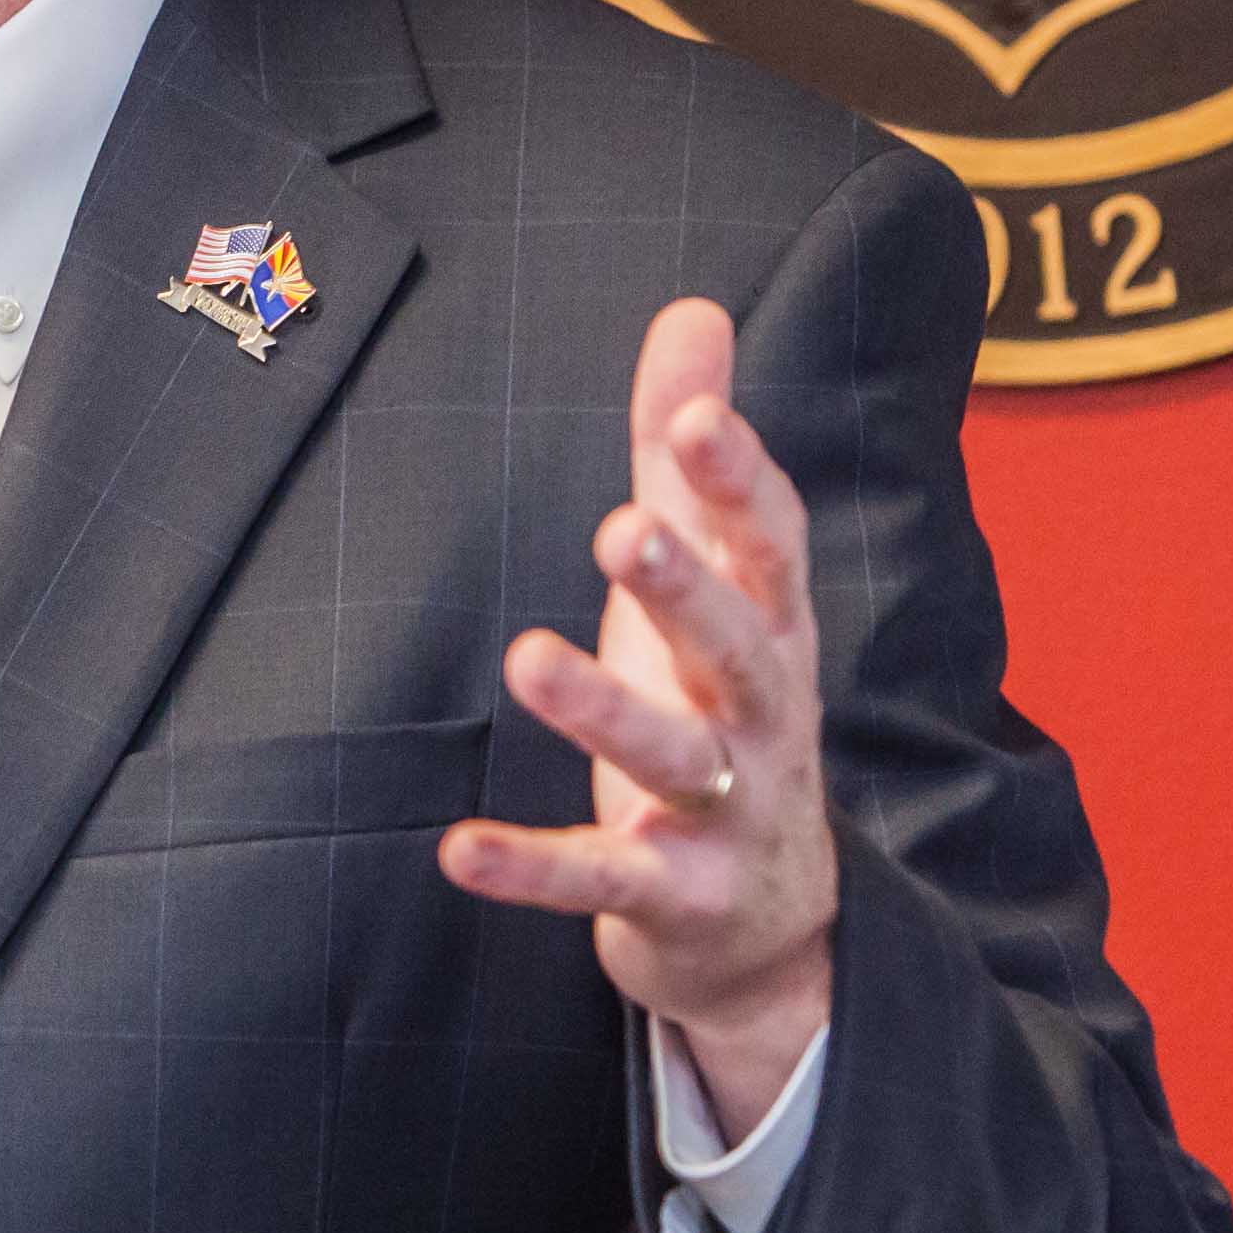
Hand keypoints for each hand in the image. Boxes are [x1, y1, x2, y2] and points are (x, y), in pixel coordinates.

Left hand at [437, 297, 836, 1115]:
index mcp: (775, 631)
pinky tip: (457, 848)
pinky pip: (599, 880)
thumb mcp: (712, 585)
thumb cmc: (722, 712)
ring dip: (602, 712)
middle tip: (620, 527)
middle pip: (738, 647)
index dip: (739, 482)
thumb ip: (691, 461)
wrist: (766, 921)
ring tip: (526, 658)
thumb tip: (693, 311)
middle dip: (686, 588)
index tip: (692, 419)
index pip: (774, 547)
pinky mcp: (671, 894)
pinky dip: (532, 870)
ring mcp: (726, 812)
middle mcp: (764, 716)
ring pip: (673, 758)